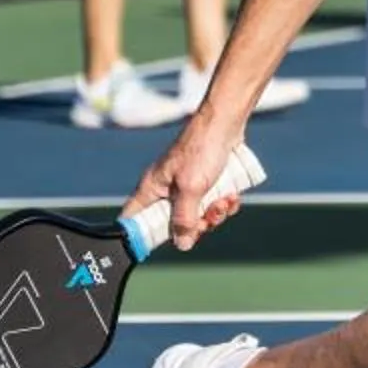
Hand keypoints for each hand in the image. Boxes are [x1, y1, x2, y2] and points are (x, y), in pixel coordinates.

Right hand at [120, 122, 249, 254]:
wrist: (226, 123)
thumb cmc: (202, 149)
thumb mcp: (191, 188)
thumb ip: (184, 218)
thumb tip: (182, 244)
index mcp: (151, 189)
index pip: (134, 218)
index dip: (142, 234)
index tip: (161, 242)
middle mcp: (166, 189)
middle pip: (174, 224)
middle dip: (196, 224)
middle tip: (208, 217)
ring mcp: (186, 186)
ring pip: (197, 215)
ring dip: (215, 212)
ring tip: (225, 200)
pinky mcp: (206, 182)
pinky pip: (212, 203)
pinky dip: (224, 202)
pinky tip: (233, 196)